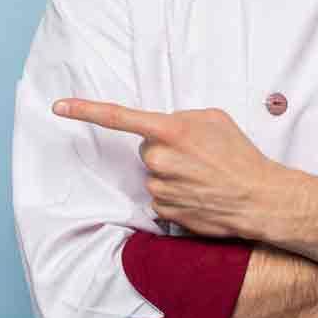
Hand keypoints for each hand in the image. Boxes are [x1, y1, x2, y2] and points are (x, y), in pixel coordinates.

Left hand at [51, 99, 280, 238]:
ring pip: (154, 175)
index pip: (118, 117)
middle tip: (198, 157)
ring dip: (173, 174)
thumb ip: (182, 118)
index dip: (85, 110)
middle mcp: (159, 160)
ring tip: (205, 177)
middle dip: (166, 151)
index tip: (59, 107)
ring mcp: (160, 188)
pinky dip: (178, 195)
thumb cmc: (240, 156)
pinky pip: (161, 197)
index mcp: (170, 131)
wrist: (259, 198)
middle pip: (147, 150)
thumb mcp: (214, 119)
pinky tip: (201, 194)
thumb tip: (164, 130)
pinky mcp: (165, 211)